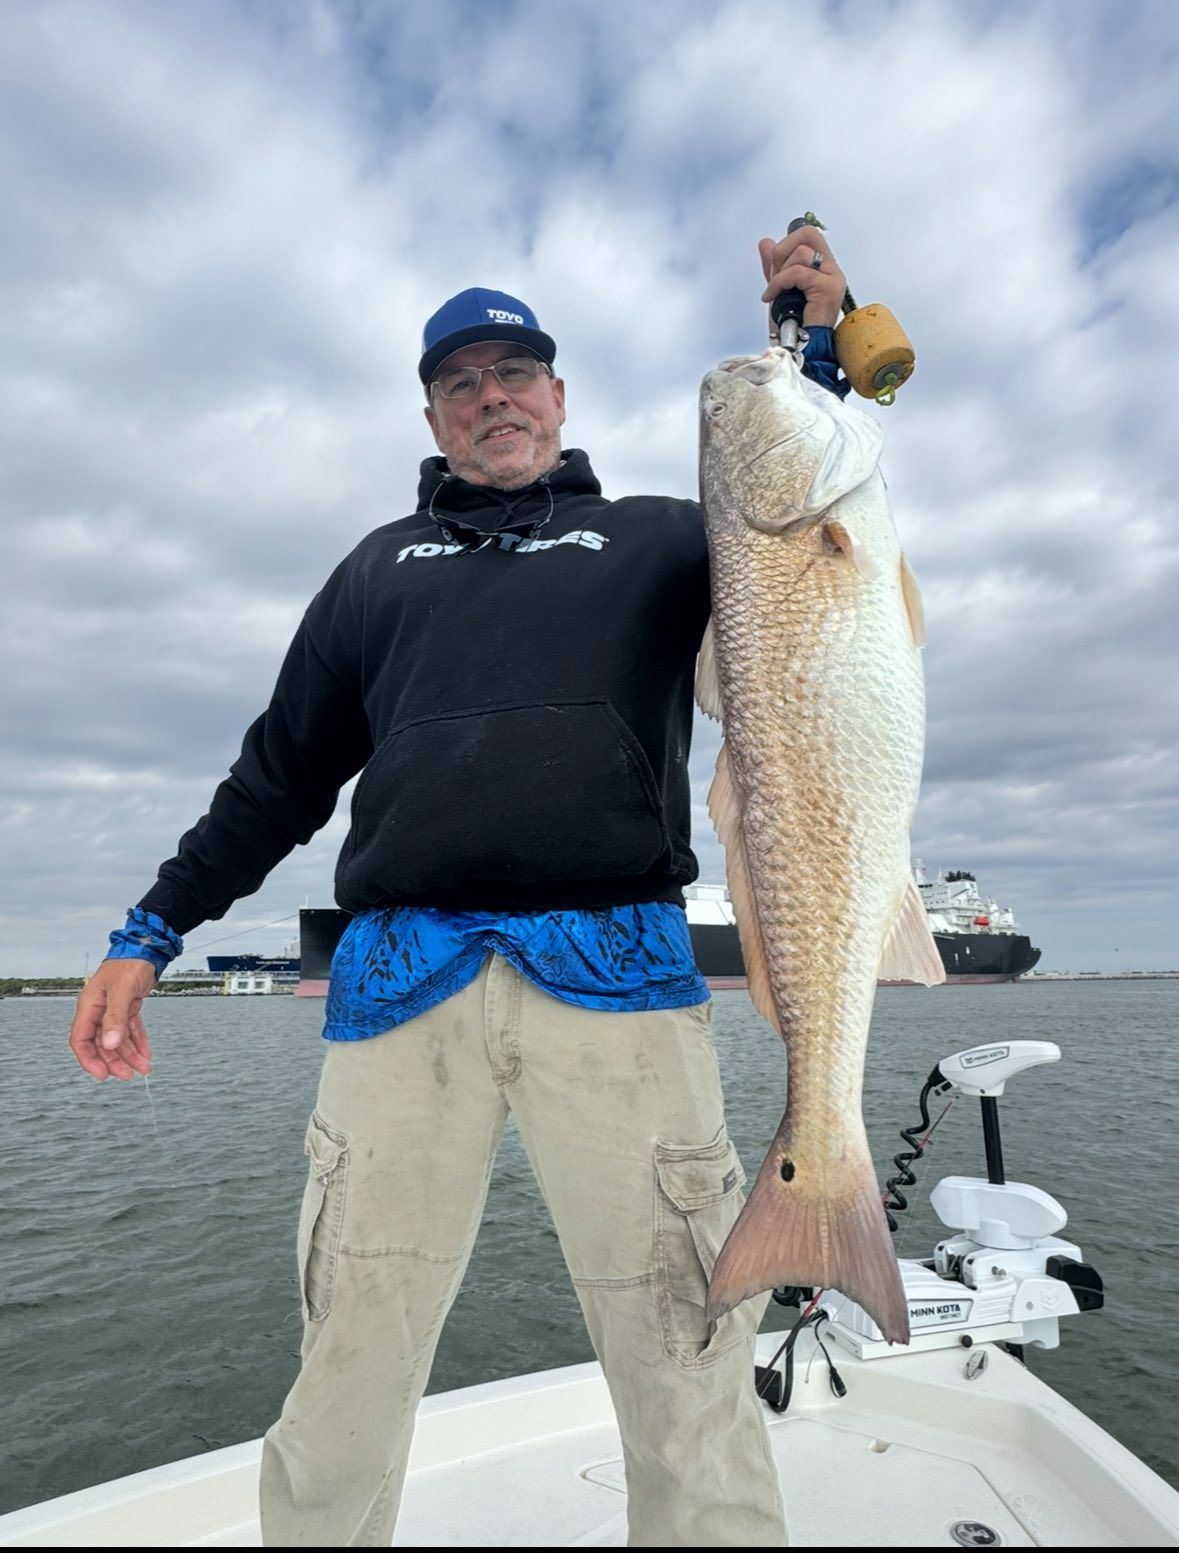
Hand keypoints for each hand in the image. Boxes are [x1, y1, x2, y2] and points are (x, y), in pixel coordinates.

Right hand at [69, 959, 156, 1079]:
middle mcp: (98, 1010)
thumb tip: (109, 1044)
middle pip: (101, 1044)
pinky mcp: (127, 1008)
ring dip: (129, 1055)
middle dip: (114, 1061)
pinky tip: (146, 1054)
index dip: (90, 1060)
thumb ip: (115, 1018)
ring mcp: (112, 1010)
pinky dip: (138, 1042)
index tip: (103, 1075)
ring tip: (144, 1068)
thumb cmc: (130, 963)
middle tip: (129, 1075)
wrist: (146, 948)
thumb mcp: (122, 990)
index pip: (81, 1040)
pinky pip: (130, 1030)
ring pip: (117, 1040)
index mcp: (89, 1006)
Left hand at [759, 226, 846, 329]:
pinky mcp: (828, 288)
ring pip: (801, 253)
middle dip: (783, 251)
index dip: (787, 244)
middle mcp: (832, 270)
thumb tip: (766, 242)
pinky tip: (771, 298)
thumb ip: (774, 267)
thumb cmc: (794, 328)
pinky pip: (797, 272)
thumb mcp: (780, 291)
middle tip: (776, 275)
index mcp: (823, 268)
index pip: (808, 235)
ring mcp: (832, 278)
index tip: (776, 268)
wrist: (801, 350)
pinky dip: (778, 283)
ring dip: (780, 273)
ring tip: (776, 293)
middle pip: (808, 234)